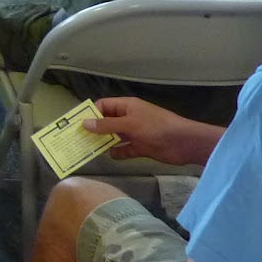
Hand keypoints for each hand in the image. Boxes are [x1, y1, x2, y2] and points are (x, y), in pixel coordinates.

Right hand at [84, 96, 217, 165]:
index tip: (77, 124)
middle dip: (95, 129)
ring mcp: (136, 133)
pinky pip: (126, 149)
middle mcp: (129, 118)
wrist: (183, 143)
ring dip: (105, 142)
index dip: (91, 113)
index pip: (103, 106)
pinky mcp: (142, 147)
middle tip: (79, 139)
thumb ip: (106, 125)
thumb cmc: (156, 127)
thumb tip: (84, 124)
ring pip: (115, 136)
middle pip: (108, 122)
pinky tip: (111, 156)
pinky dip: (119, 152)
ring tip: (89, 149)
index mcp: (127, 106)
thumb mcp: (129, 124)